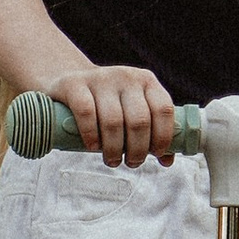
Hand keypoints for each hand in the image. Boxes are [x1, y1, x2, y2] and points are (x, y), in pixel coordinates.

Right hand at [50, 66, 174, 166]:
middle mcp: (126, 76)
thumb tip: (167, 160)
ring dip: (114, 149)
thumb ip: (151, 131)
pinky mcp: (74, 84)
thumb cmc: (109, 104)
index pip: (163, 109)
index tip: (156, 154)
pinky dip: (91, 135)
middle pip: (139, 120)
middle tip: (132, 162)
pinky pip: (86, 113)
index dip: (163, 136)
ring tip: (113, 160)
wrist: (71, 82)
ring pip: (113, 121)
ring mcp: (99, 78)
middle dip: (138, 149)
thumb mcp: (133, 111)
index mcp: (146, 81)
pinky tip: (93, 147)